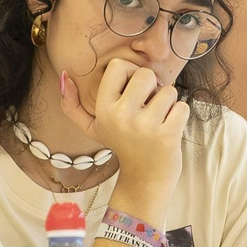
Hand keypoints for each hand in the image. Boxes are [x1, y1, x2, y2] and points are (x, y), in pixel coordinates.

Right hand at [58, 60, 187, 208]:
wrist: (144, 180)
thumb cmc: (121, 146)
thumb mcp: (93, 128)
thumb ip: (72, 105)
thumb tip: (64, 76)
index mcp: (103, 109)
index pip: (119, 66)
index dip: (131, 74)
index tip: (134, 92)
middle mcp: (121, 116)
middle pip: (146, 74)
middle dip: (153, 87)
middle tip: (149, 106)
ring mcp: (145, 126)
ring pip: (168, 90)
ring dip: (168, 103)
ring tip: (158, 119)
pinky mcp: (167, 135)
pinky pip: (182, 107)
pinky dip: (179, 115)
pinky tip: (169, 128)